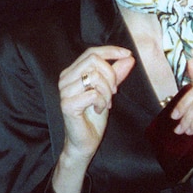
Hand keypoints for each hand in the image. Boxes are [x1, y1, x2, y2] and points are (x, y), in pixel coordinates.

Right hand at [58, 46, 134, 162]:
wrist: (85, 141)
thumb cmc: (93, 117)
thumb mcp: (108, 92)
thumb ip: (116, 75)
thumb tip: (129, 58)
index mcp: (72, 73)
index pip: (91, 52)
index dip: (111, 51)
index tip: (128, 55)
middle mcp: (65, 79)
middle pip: (94, 61)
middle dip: (111, 76)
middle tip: (113, 93)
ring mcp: (64, 91)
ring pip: (94, 76)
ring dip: (106, 92)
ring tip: (105, 103)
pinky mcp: (67, 104)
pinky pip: (93, 94)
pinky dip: (102, 102)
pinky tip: (98, 110)